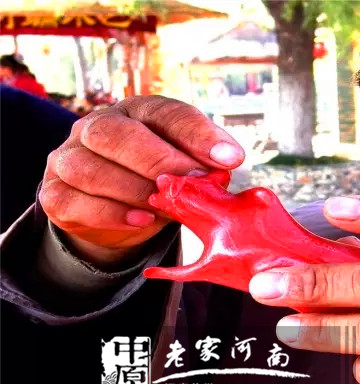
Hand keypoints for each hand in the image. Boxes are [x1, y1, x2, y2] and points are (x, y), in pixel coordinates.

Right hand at [39, 95, 244, 266]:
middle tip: (192, 182)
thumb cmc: (158, 182)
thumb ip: (202, 165)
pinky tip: (141, 220)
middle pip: (115, 133)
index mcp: (136, 112)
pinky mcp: (55, 194)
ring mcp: (69, 159)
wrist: (119, 215)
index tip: (230, 158)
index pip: (165, 113)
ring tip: (166, 207)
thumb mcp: (185, 170)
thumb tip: (224, 165)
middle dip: (159, 160)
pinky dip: (110, 213)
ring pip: (89, 168)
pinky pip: (74, 202)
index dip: (198, 135)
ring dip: (134, 190)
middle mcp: (95, 127)